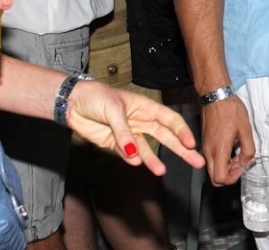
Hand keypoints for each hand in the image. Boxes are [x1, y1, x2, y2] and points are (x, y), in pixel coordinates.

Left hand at [66, 81, 205, 175]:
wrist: (72, 103)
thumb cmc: (96, 96)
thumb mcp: (113, 109)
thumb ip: (124, 132)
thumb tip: (134, 153)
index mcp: (146, 107)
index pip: (170, 120)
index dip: (182, 131)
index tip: (190, 143)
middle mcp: (141, 121)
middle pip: (165, 137)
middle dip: (181, 149)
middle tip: (196, 161)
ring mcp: (130, 134)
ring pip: (147, 149)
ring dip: (155, 160)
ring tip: (162, 171)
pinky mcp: (116, 145)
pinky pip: (128, 154)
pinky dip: (133, 159)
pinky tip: (137, 164)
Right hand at [200, 95, 255, 185]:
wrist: (216, 97)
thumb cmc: (230, 110)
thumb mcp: (246, 129)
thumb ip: (248, 148)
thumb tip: (247, 161)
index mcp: (219, 150)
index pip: (220, 178)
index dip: (233, 178)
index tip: (242, 166)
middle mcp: (209, 152)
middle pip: (215, 178)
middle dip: (229, 175)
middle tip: (240, 162)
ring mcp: (205, 148)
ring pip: (213, 169)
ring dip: (226, 167)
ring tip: (238, 154)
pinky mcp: (205, 143)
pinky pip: (212, 160)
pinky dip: (222, 160)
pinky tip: (232, 148)